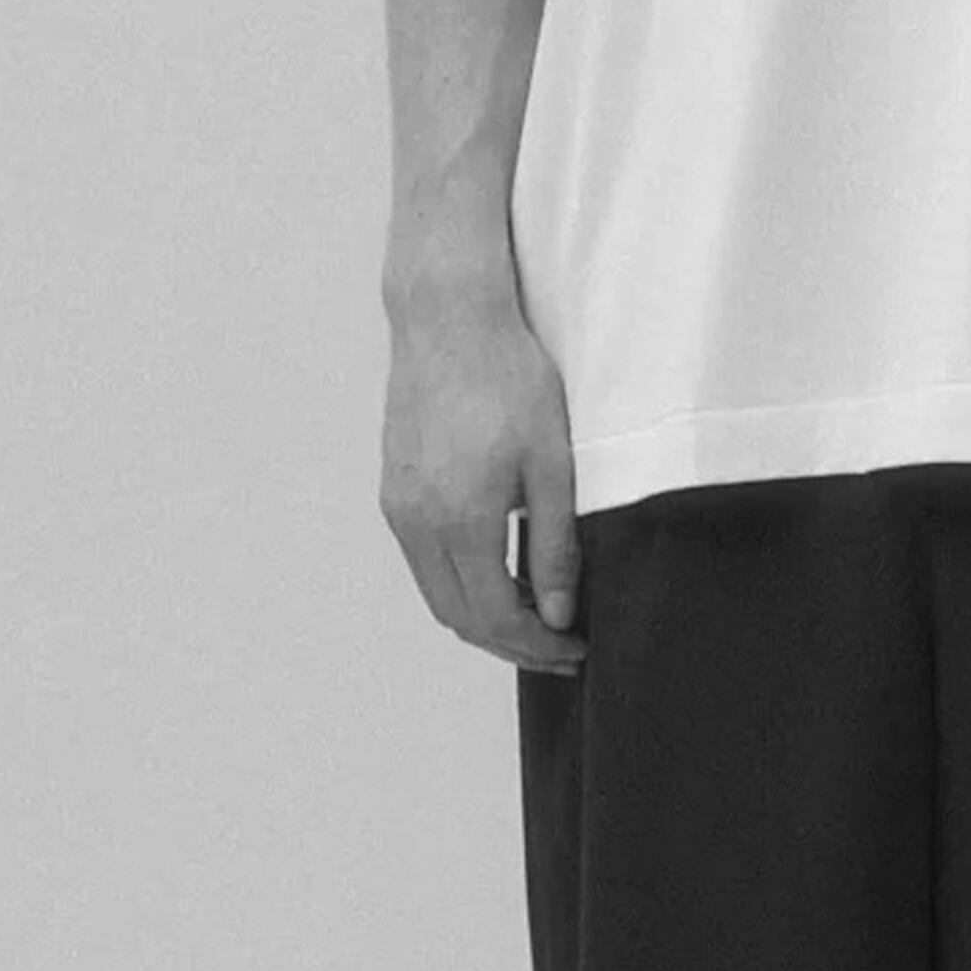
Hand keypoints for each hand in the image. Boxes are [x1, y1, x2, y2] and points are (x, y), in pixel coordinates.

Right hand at [379, 284, 587, 671]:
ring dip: (484, 618)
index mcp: (459, 522)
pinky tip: (501, 572)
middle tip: (561, 649)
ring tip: (538, 617)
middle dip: (512, 644)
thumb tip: (559, 615)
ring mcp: (398, 508)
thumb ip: (554, 547)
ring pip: (437, 594)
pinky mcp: (393, 490)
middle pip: (459, 618)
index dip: (538, 646)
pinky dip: (461, 583)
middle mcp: (417, 524)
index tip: (577, 650)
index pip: (495, 618)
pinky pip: (424, 561)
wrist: (449, 319)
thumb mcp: (553, 466)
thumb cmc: (509, 379)